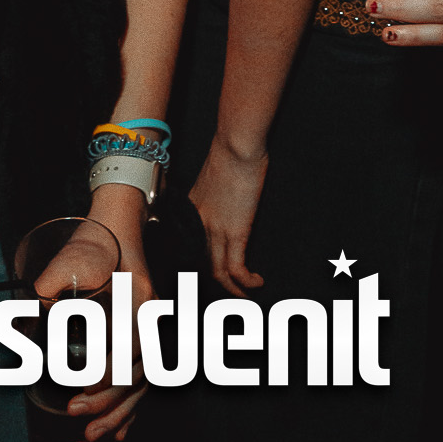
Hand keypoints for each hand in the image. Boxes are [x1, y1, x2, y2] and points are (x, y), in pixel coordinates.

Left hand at [37, 193, 152, 441]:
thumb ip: (53, 281)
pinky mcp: (145, 334)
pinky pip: (145, 376)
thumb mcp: (74, 253)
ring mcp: (151, 325)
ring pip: (144, 380)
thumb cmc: (96, 238)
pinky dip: (133, 407)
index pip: (129, 346)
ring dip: (121, 412)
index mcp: (137, 298)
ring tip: (94, 435)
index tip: (82, 389)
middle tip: (77, 414)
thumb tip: (31, 310)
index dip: (108, 374)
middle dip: (109, 401)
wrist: (119, 221)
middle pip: (138, 370)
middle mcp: (150, 315)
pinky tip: (120, 430)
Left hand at [189, 135, 267, 293]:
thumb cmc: (229, 154)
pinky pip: (237, 268)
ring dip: (233, 291)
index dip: (194, 271)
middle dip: (212, 287)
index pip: (185, 251)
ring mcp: (216, 229)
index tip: (204, 283)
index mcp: (190, 212)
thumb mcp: (212, 179)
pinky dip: (247, 282)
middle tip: (227, 297)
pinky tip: (257, 282)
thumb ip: (212, 198)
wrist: (237, 144)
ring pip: (217, 273)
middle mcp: (198, 225)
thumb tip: (223, 209)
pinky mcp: (236, 230)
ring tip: (246, 297)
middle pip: (199, 267)